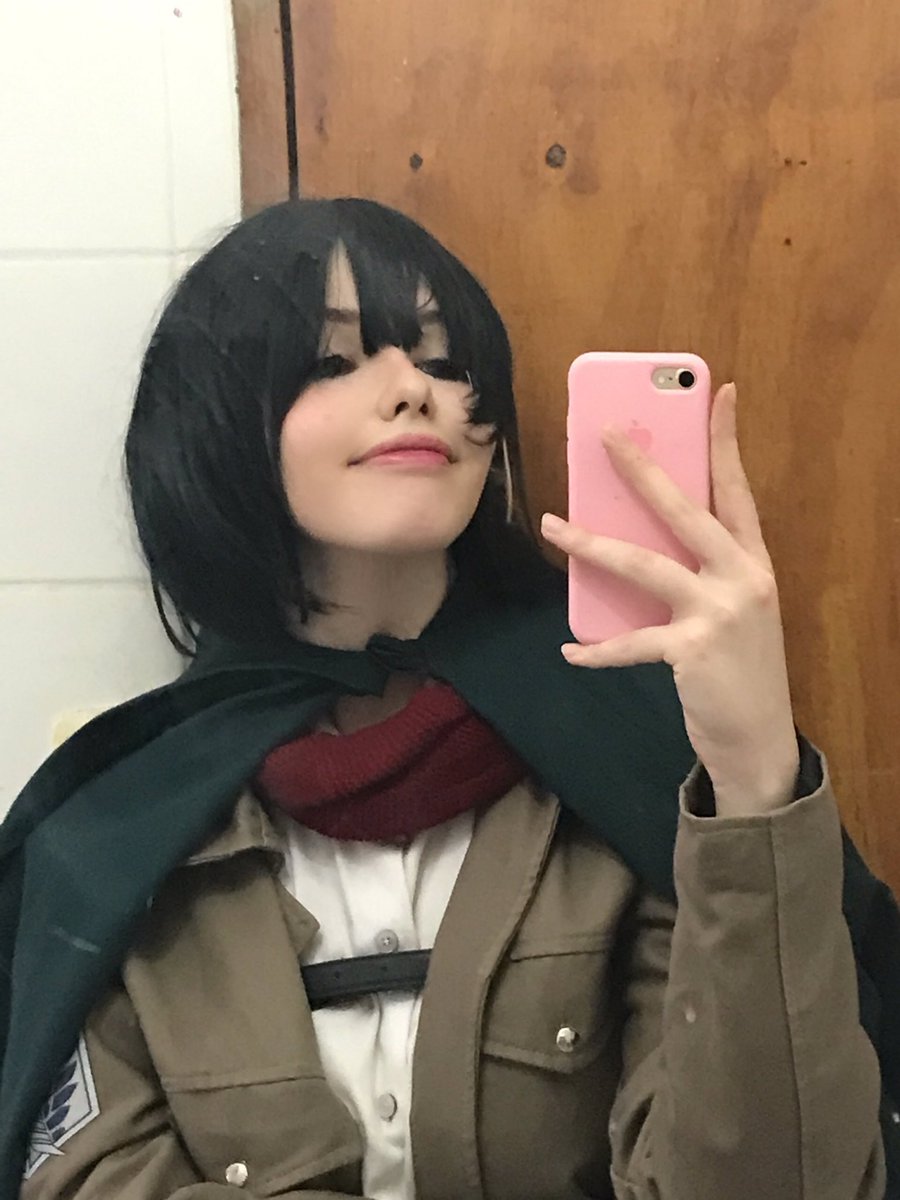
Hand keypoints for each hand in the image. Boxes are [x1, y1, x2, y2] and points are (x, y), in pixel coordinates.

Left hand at [541, 382, 798, 816]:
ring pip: (644, 565)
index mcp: (752, 562)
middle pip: (685, 511)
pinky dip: (597, 650)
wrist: (758, 739)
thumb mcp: (731, 611)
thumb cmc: (736, 669)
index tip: (721, 394)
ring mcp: (720, 613)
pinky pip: (630, 642)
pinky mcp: (692, 650)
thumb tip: (631, 539)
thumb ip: (697, 574)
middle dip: (643, 470)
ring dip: (592, 544)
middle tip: (606, 435)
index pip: (738, 490)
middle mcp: (743, 578)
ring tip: (553, 525)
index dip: (727, 442)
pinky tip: (570, 651)